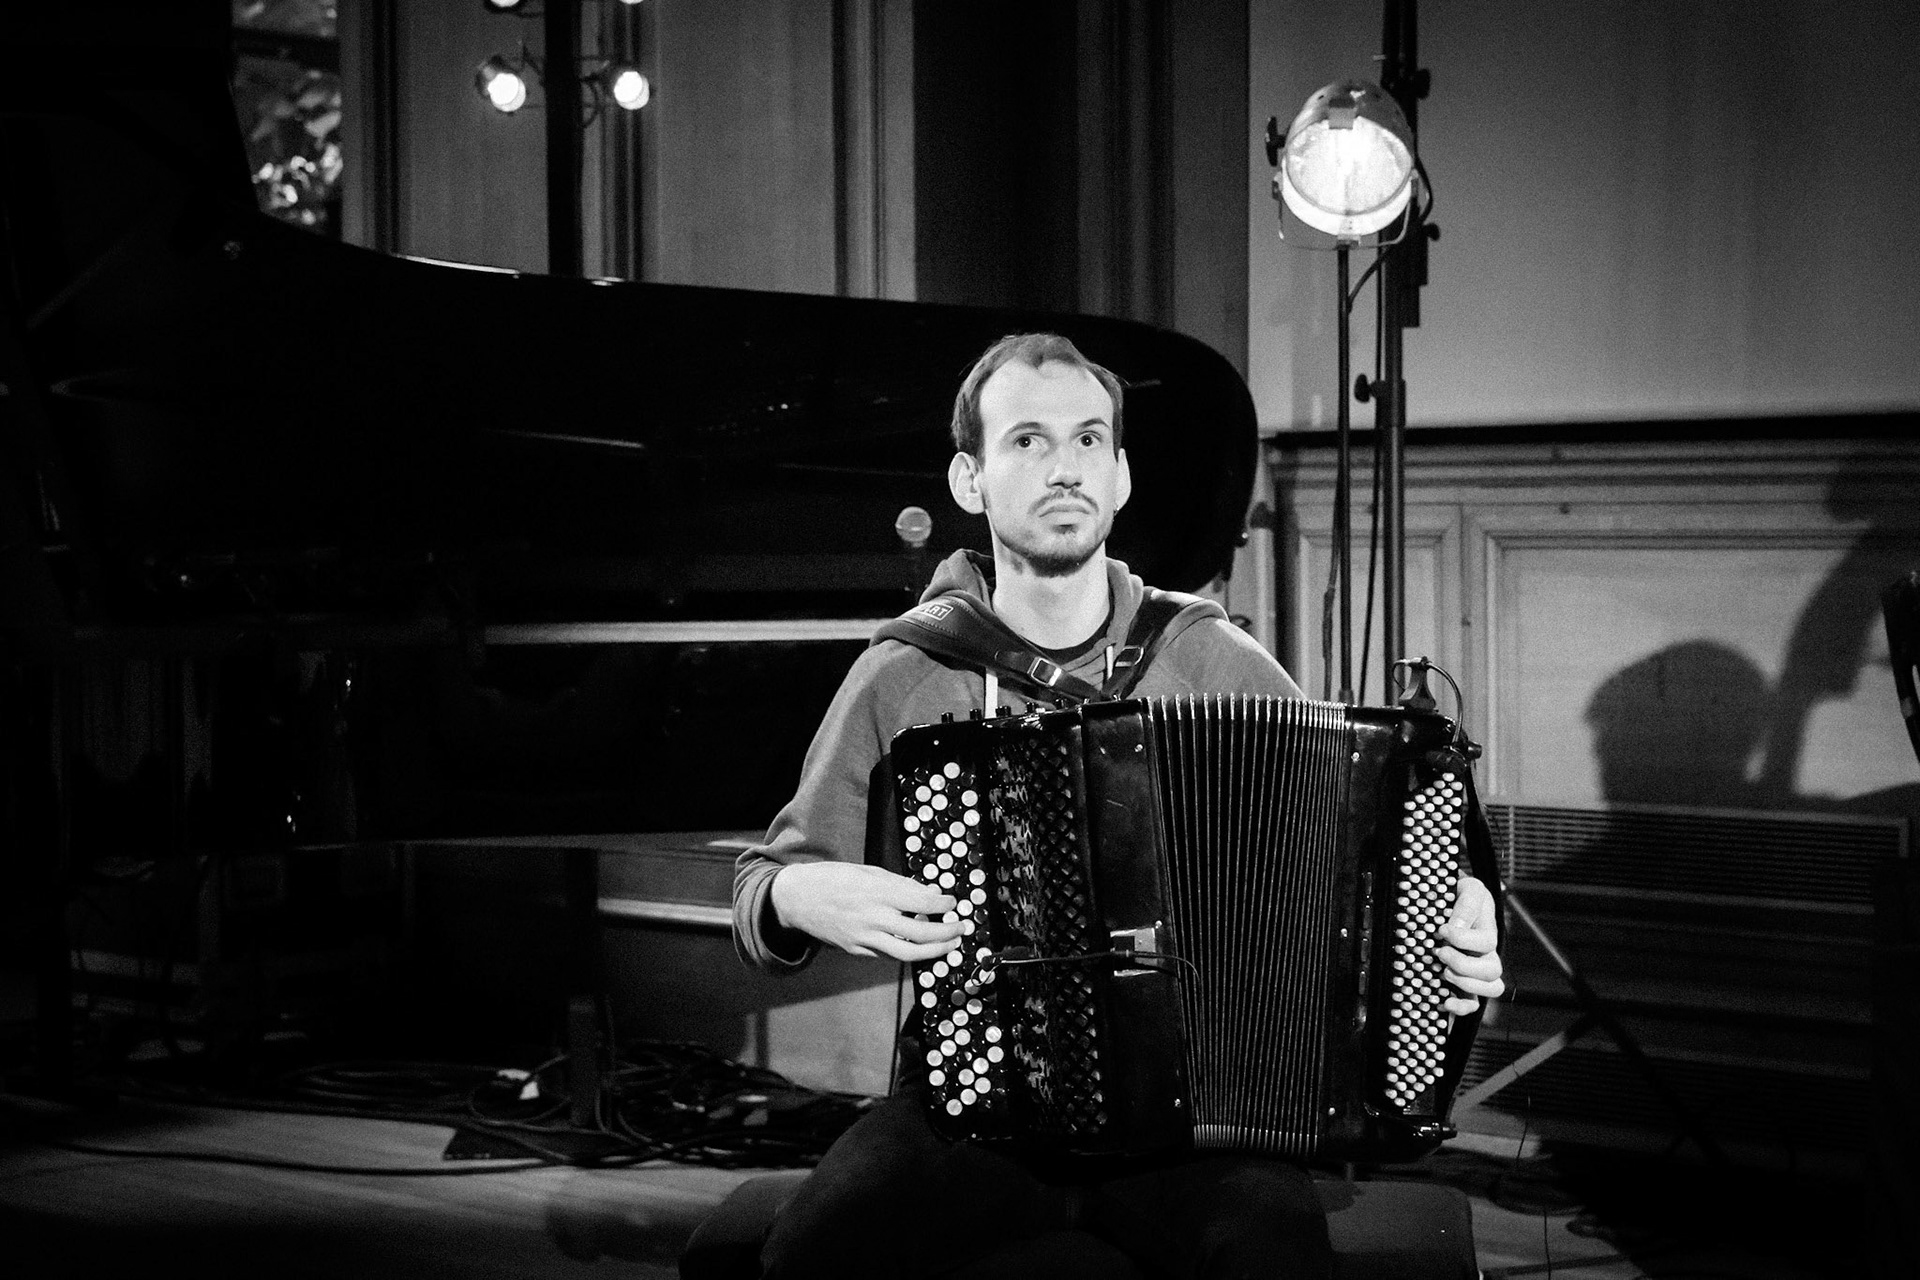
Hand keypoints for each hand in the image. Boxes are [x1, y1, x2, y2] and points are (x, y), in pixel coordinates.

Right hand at [770, 861, 963, 961]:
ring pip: (908, 953)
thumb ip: (899, 884)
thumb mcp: (867, 871)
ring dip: (934, 951)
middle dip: (947, 933)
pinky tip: (919, 946)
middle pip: (921, 933)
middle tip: (960, 928)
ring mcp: (864, 938)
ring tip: (949, 945)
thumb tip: (929, 894)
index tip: (953, 902)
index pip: (921, 901)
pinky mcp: (857, 951)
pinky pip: (888, 955)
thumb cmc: (832, 879)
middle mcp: (872, 918)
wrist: (796, 899)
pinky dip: (908, 951)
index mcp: (876, 892)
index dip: (943, 904)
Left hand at [1435, 874, 1504, 1015]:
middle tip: (1441, 953)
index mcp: (1487, 930)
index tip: (1442, 930)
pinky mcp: (1465, 986)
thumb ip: (1467, 903)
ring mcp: (1477, 971)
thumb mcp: (1467, 888)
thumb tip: (1457, 927)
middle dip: (1464, 965)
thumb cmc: (1457, 894)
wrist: (1445, 900)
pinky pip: (1474, 1005)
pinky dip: (1461, 1007)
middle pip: (1493, 970)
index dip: (1464, 939)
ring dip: (1466, 984)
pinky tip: (1444, 1000)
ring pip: (1492, 988)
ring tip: (1444, 972)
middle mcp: (1486, 953)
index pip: (1486, 941)